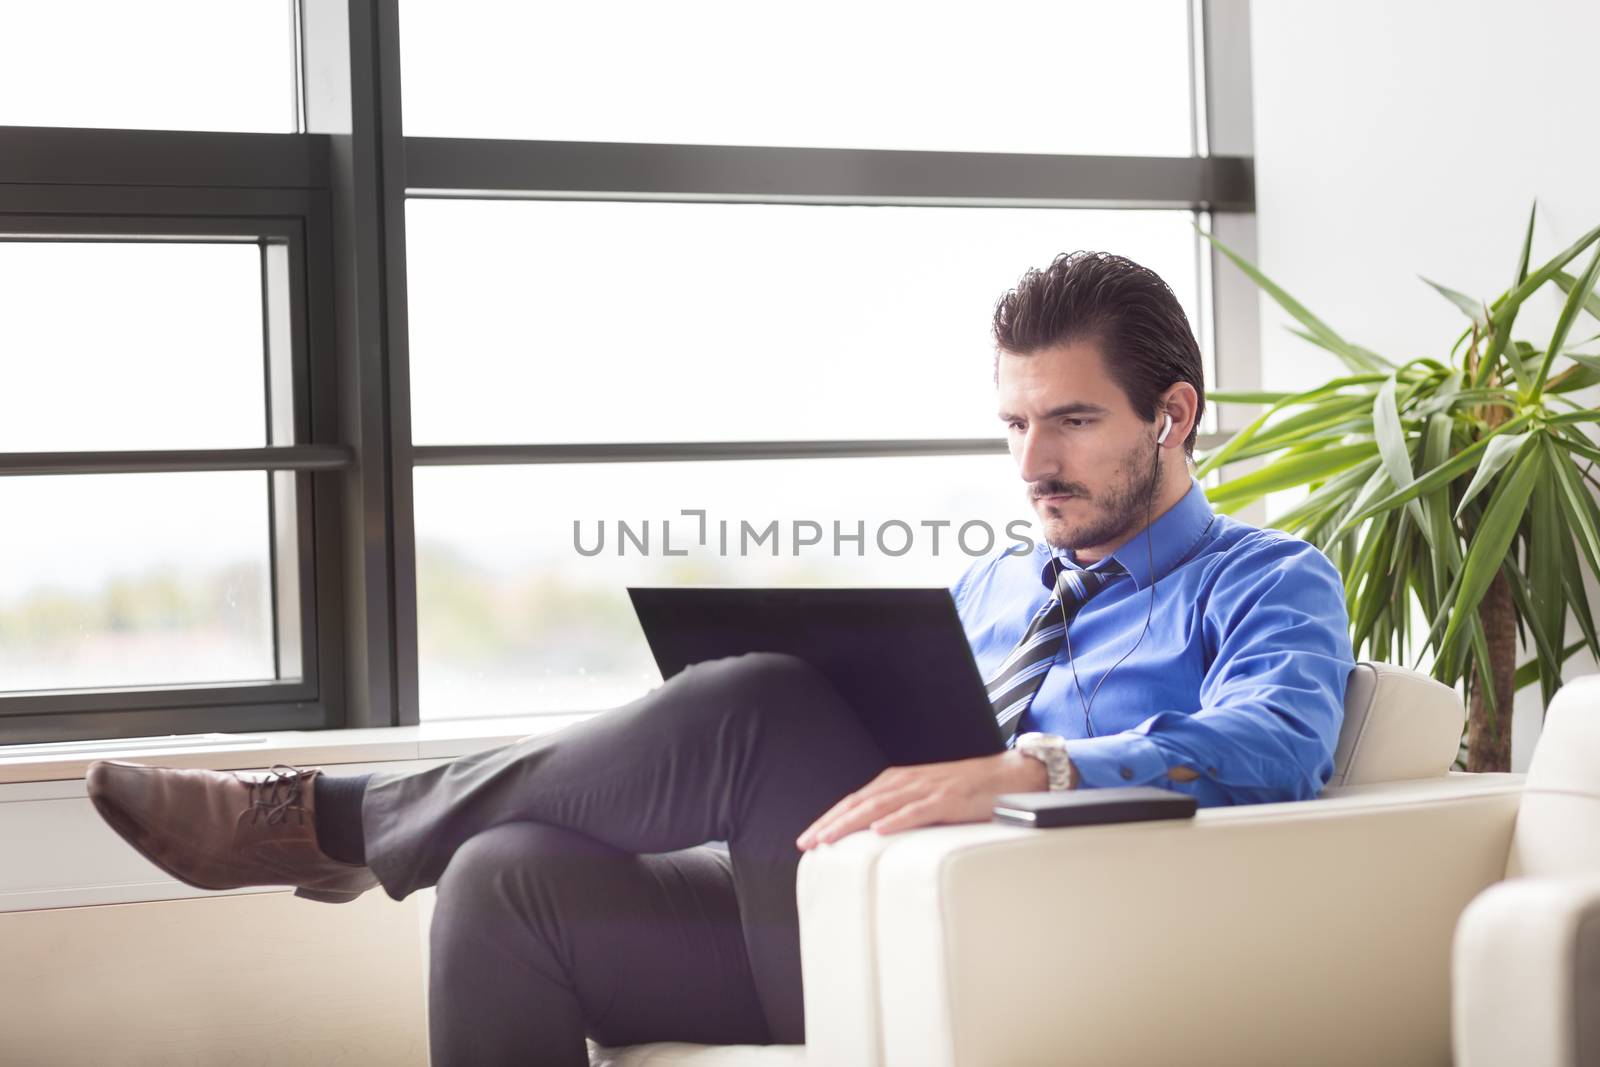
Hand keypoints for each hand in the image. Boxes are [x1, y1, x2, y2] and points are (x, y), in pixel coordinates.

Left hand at [796, 750, 1048, 850]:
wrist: (1009, 776)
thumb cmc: (966, 791)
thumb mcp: (926, 799)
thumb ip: (901, 811)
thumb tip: (873, 837)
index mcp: (898, 782)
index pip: (854, 801)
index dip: (829, 818)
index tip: (807, 839)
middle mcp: (907, 781)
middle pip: (860, 803)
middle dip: (830, 823)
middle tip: (806, 843)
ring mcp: (927, 789)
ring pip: (881, 806)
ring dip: (852, 823)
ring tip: (829, 839)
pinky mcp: (949, 799)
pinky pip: (919, 811)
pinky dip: (897, 820)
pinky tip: (878, 831)